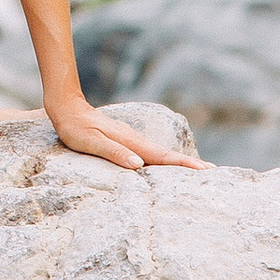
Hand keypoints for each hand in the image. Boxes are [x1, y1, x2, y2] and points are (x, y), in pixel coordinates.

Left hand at [50, 103, 207, 170]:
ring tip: (197, 169)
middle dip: (189, 163)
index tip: (205, 170)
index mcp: (130, 141)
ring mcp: (130, 138)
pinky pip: (149, 151)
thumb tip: (138, 165)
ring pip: (159, 152)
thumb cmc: (74, 128)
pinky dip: (162, 158)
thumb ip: (113, 153)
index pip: (161, 156)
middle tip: (212, 171)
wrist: (66, 108)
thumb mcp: (90, 142)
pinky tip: (164, 163)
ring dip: (178, 161)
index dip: (183, 164)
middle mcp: (134, 139)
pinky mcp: (124, 140)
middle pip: (165, 154)